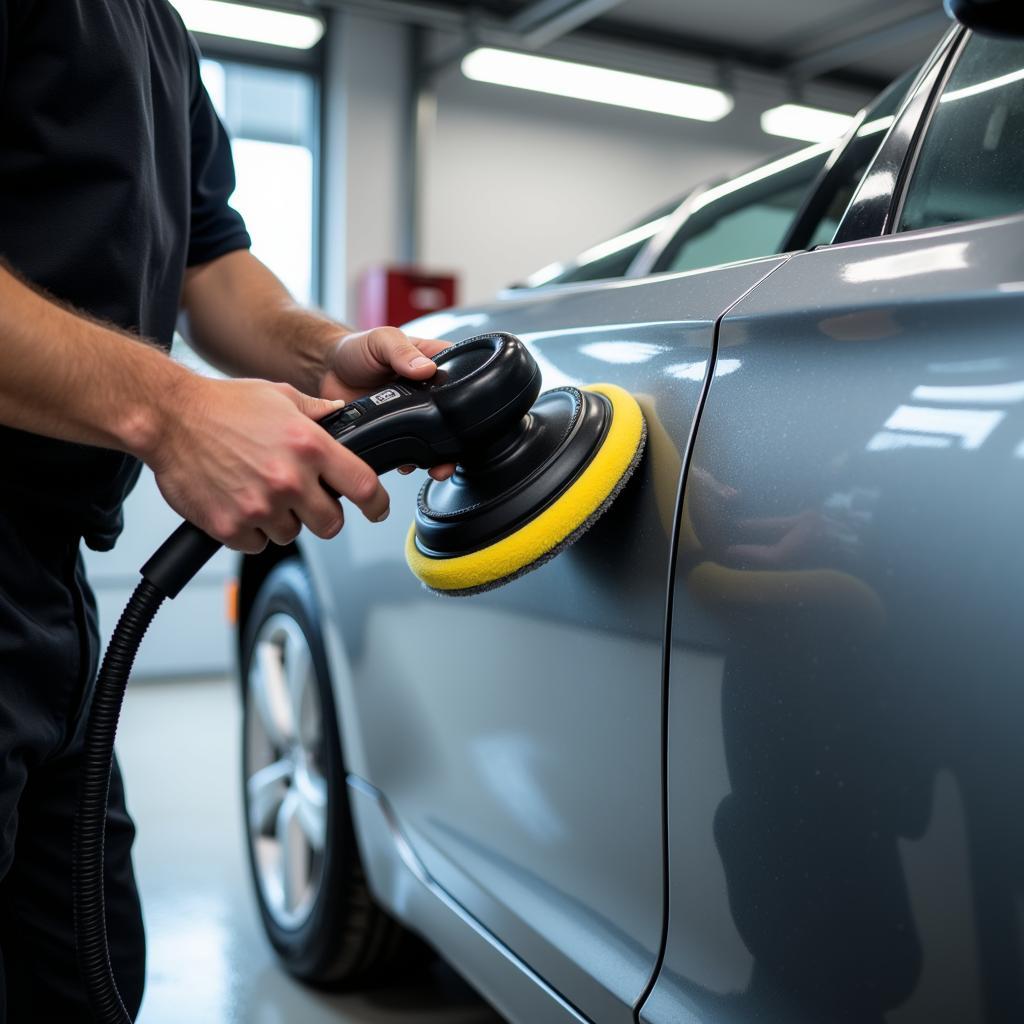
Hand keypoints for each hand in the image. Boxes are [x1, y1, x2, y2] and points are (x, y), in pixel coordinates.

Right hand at [146, 376, 389, 553]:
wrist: (167, 417)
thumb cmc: (220, 405)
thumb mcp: (278, 395)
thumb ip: (314, 411)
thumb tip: (340, 413)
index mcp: (309, 445)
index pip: (364, 487)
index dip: (378, 505)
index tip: (378, 510)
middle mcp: (289, 479)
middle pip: (331, 524)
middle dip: (323, 515)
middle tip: (305, 501)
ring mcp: (260, 506)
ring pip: (292, 535)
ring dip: (283, 521)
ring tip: (260, 492)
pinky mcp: (230, 526)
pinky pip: (256, 544)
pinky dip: (251, 531)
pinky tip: (239, 503)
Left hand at [321, 326, 454, 480]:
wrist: (326, 372)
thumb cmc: (356, 350)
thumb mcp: (382, 340)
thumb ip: (401, 351)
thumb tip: (425, 368)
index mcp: (433, 364)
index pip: (464, 377)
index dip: (471, 394)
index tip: (469, 411)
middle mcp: (428, 393)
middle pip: (453, 419)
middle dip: (457, 440)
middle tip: (454, 454)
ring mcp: (413, 415)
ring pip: (435, 440)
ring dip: (437, 456)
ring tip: (436, 467)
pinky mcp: (396, 432)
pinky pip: (409, 451)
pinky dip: (409, 461)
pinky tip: (406, 464)